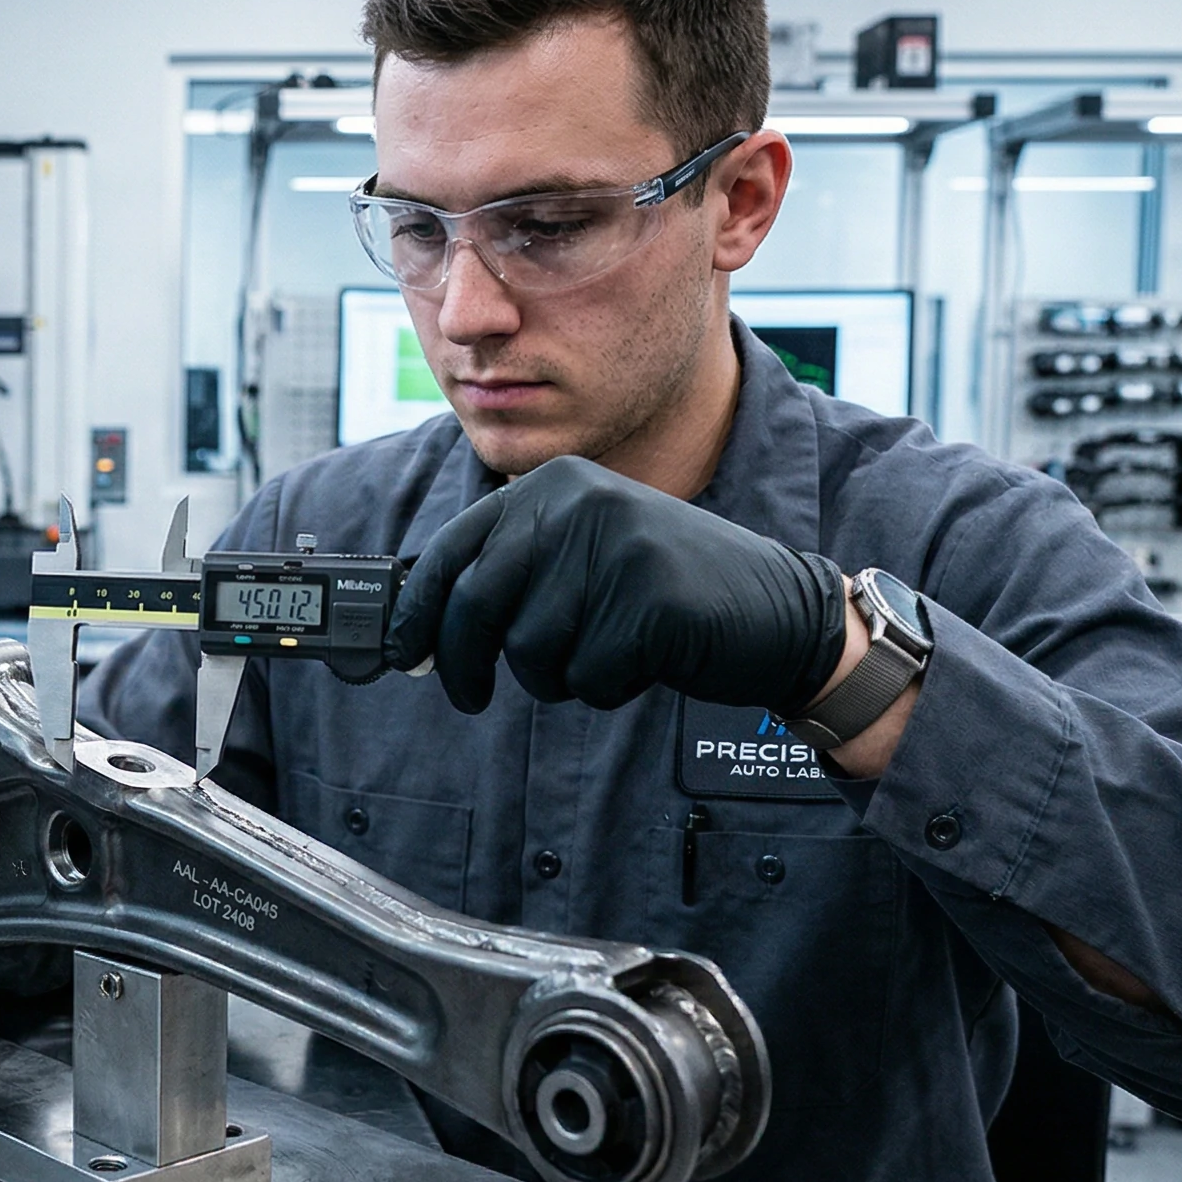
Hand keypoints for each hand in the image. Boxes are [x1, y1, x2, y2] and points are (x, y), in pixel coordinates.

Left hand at [384, 457, 847, 715]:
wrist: (779, 610)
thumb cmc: (665, 594)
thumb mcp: (583, 556)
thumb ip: (511, 575)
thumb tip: (419, 628)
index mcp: (552, 484)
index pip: (454, 549)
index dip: (417, 610)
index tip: (402, 653)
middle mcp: (577, 502)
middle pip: (478, 603)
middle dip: (464, 663)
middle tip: (469, 697)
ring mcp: (615, 546)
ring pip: (531, 649)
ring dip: (559, 676)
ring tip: (608, 651)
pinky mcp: (649, 600)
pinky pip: (588, 675)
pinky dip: (608, 687)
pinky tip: (647, 659)